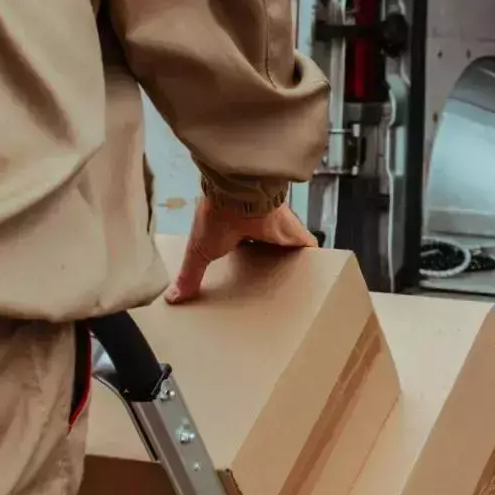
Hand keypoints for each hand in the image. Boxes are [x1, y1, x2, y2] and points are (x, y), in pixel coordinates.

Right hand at [165, 198, 316, 303]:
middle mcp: (262, 230)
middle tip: (277, 287)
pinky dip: (318, 260)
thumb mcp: (200, 251)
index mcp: (238, 232)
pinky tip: (322, 275)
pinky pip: (311, 248)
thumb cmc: (216, 217)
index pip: (244, 248)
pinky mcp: (296, 234)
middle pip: (270, 251)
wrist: (238, 197)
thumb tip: (172, 297)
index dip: (247, 261)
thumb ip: (190, 274)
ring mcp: (281, 231)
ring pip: (291, 251)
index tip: (249, 278)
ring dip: (295, 264)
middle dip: (273, 265)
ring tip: (298, 285)